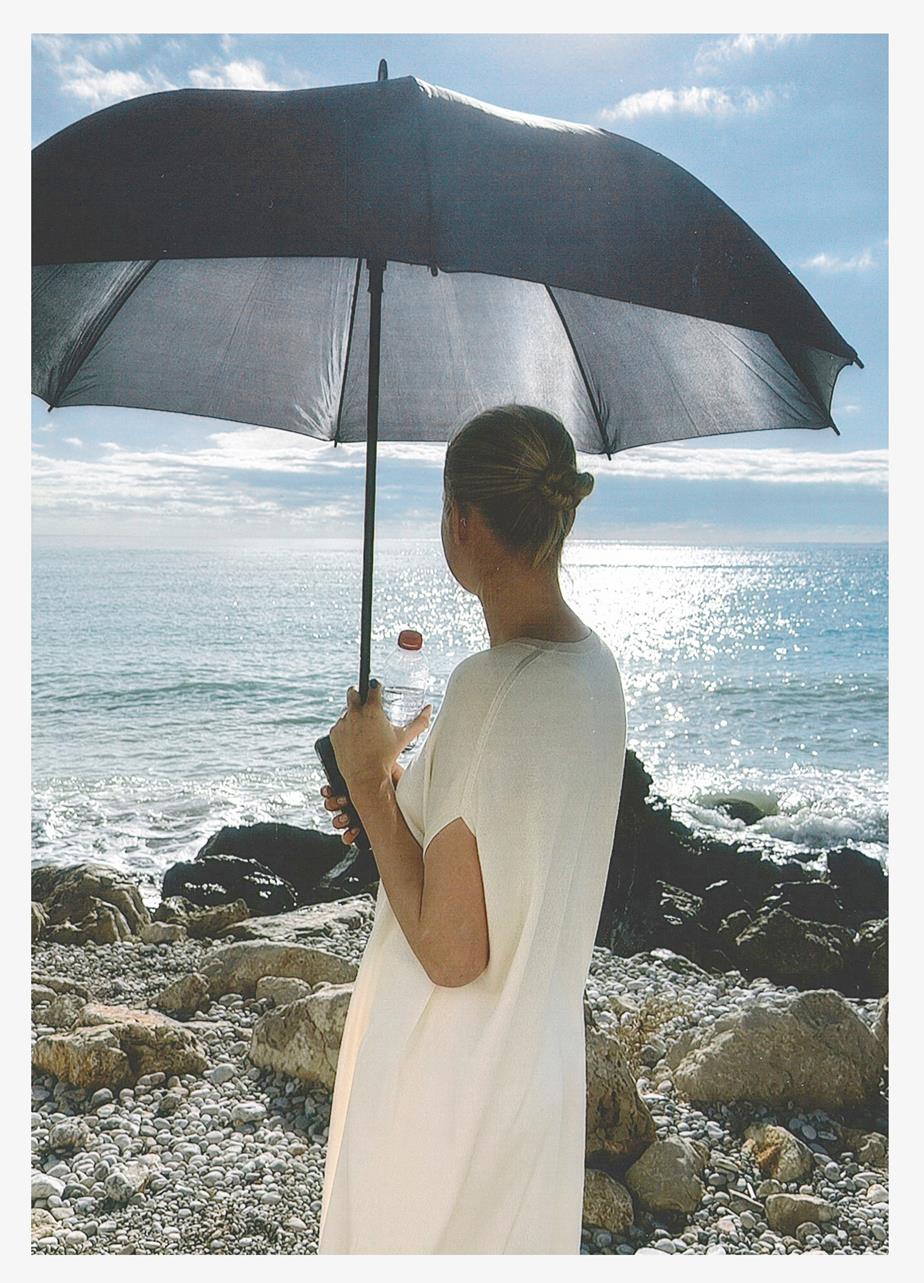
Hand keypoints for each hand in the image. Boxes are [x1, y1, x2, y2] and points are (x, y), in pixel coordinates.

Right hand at [322, 762, 405, 844]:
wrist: (419, 810)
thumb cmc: (406, 788)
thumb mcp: (391, 771)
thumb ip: (379, 763)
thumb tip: (364, 754)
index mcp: (362, 785)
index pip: (339, 786)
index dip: (330, 790)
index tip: (328, 791)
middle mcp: (359, 801)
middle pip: (335, 803)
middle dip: (332, 804)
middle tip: (341, 802)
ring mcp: (362, 817)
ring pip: (339, 820)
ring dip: (338, 820)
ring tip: (346, 819)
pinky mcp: (367, 832)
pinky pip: (350, 837)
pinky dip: (348, 836)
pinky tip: (354, 832)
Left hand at [328, 680, 431, 794]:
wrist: (367, 776)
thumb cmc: (387, 756)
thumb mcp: (404, 737)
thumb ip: (420, 721)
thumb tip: (429, 708)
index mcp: (372, 710)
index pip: (372, 687)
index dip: (376, 687)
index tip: (378, 690)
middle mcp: (355, 713)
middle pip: (353, 692)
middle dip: (358, 695)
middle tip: (365, 703)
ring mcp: (343, 723)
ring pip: (346, 712)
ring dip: (353, 715)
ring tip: (362, 729)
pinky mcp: (334, 734)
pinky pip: (339, 726)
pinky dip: (345, 729)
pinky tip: (354, 738)